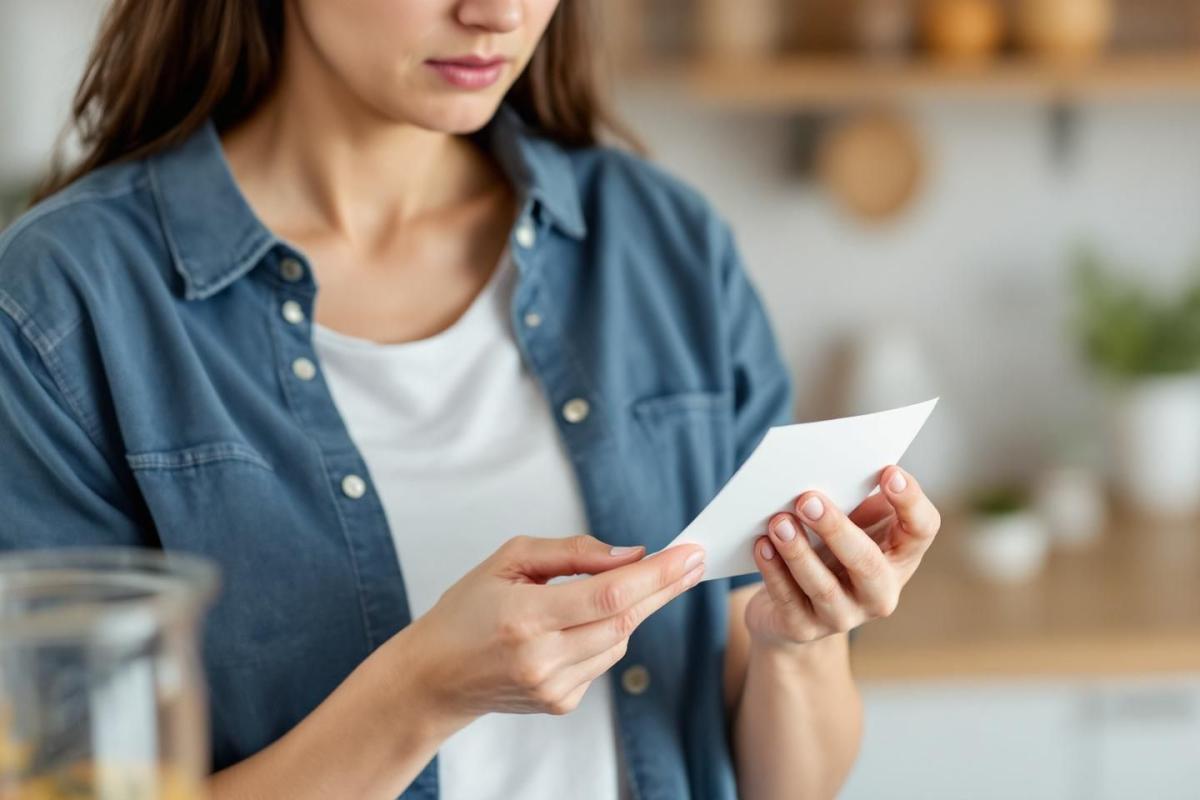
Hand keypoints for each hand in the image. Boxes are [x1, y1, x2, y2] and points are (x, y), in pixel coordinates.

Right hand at [402, 535, 705, 726]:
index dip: (656, 574)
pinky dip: (604, 635)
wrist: (435, 675)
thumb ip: (572, 553)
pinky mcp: (562, 703)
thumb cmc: (466, 610)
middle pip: (624, 619)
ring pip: (619, 641)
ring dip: (630, 609)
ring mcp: (554, 687)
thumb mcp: (509, 560)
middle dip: (662, 587)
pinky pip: (603, 660)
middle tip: (690, 561)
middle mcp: (542, 658)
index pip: (609, 595)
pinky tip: (577, 624)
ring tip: (612, 586)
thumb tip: (630, 554)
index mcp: (525, 617)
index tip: (688, 554)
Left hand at [743, 466, 940, 648]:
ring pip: (824, 588)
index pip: (922, 530)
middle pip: (868, 564)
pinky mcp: (803, 629)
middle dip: (837, 530)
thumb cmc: (828, 551)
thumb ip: (853, 498)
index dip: (910, 502)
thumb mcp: (851, 523)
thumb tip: (831, 465)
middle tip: (808, 499)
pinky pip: (788, 600)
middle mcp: (879, 593)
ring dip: (799, 552)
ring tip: (778, 521)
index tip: (889, 472)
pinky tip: (762, 545)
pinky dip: (773, 571)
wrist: (793, 611)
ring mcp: (844, 616)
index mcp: (899, 557)